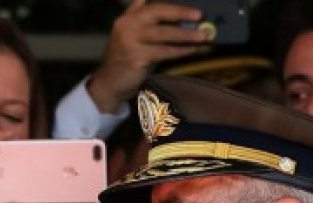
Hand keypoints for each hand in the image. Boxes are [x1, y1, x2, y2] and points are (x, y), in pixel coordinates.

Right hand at [86, 0, 210, 112]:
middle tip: (199, 15)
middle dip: (180, 13)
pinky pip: (165, 52)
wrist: (109, 84)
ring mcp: (130, 40)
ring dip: (185, 35)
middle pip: (157, 12)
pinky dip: (181, 51)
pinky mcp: (137, 57)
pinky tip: (194, 51)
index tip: (187, 4)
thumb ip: (146, 23)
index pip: (147, 1)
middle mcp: (127, 25)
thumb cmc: (125, 60)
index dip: (168, 3)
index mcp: (127, 17)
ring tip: (203, 35)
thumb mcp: (132, 37)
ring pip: (163, 33)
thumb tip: (179, 18)